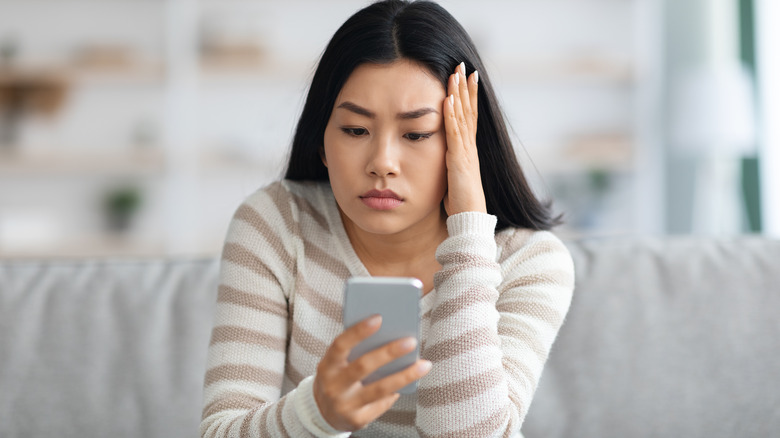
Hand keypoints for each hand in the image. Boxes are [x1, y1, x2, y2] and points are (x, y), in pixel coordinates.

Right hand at [313, 315, 431, 431]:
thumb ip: (355, 351)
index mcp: (327, 365)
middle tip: (411, 341)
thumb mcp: (338, 364)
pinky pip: (383, 403)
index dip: (358, 331)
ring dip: (405, 375)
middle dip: (389, 353)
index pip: (340, 345)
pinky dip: (397, 391)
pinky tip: (410, 381)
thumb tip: (390, 335)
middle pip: (363, 366)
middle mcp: (333, 386)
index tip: (379, 318)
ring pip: (379, 388)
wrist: (324, 413)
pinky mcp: (358, 420)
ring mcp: (345, 405)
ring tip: (424, 365)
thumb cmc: (338, 378)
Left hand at [443, 62, 486, 215]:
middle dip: (465, 87)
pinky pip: (455, 134)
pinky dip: (451, 116)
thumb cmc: (459, 203)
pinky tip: (447, 99)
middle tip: (463, 65)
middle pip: (468, 111)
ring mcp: (466, 153)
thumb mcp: (452, 177)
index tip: (467, 76)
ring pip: (463, 118)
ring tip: (456, 74)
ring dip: (459, 94)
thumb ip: (449, 163)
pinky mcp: (459, 161)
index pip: (469, 117)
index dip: (468, 96)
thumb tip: (441, 156)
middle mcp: (469, 148)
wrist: (469, 220)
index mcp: (467, 150)